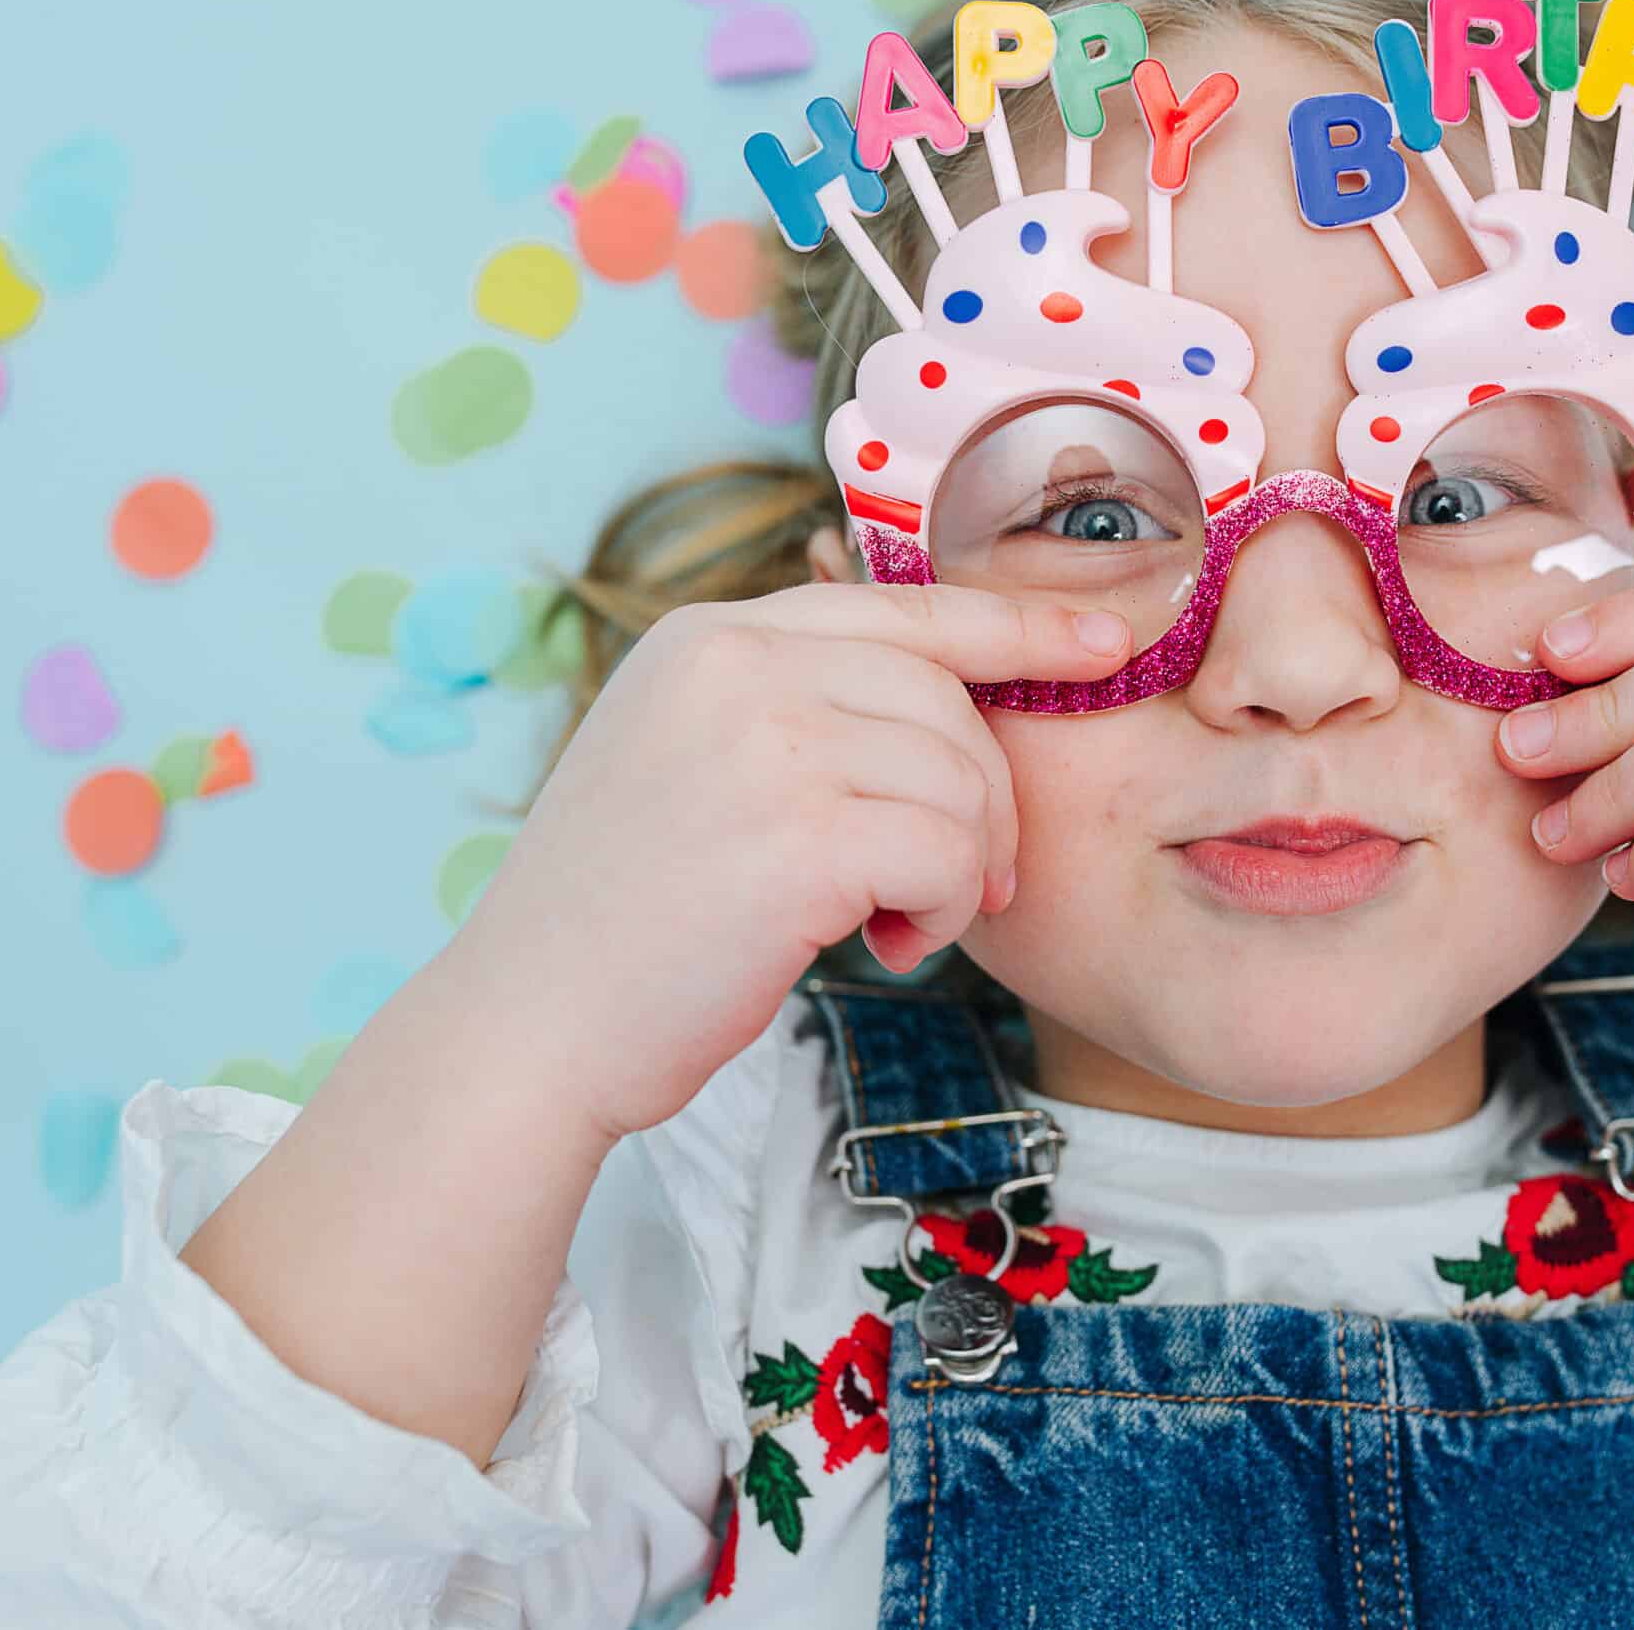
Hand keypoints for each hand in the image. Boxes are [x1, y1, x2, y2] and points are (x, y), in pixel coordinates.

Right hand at [422, 581, 1130, 1142]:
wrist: (531, 1027)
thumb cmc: (624, 922)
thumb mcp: (687, 762)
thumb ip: (789, 709)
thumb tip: (944, 704)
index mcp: (708, 635)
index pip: (904, 606)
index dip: (1018, 621)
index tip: (1103, 639)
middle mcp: (736, 664)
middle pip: (949, 697)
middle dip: (986, 797)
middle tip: (955, 886)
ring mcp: (767, 741)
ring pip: (963, 776)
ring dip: (961, 866)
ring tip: (898, 922)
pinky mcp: (801, 835)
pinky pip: (952, 850)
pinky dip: (945, 909)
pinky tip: (889, 945)